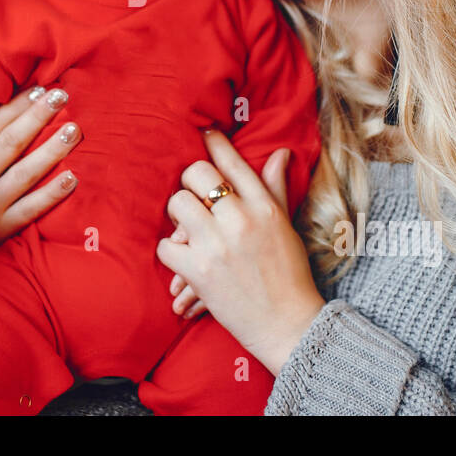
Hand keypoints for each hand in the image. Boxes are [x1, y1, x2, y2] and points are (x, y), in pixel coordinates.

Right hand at [0, 86, 79, 245]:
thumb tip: (19, 96)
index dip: (18, 106)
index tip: (42, 89)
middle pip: (11, 143)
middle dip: (38, 117)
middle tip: (62, 96)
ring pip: (25, 174)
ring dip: (52, 151)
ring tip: (73, 130)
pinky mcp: (0, 228)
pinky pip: (31, 208)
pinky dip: (52, 193)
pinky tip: (73, 177)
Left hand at [156, 130, 325, 374]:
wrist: (287, 324)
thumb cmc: (289, 274)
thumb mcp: (285, 226)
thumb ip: (274, 188)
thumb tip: (281, 152)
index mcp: (265, 207)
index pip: (233, 162)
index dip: (215, 142)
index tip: (204, 131)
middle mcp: (241, 219)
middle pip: (197, 174)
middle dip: (190, 182)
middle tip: (193, 196)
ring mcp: (218, 244)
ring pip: (177, 203)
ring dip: (178, 216)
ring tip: (187, 228)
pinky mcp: (199, 270)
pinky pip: (166, 245)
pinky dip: (170, 252)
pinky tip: (183, 259)